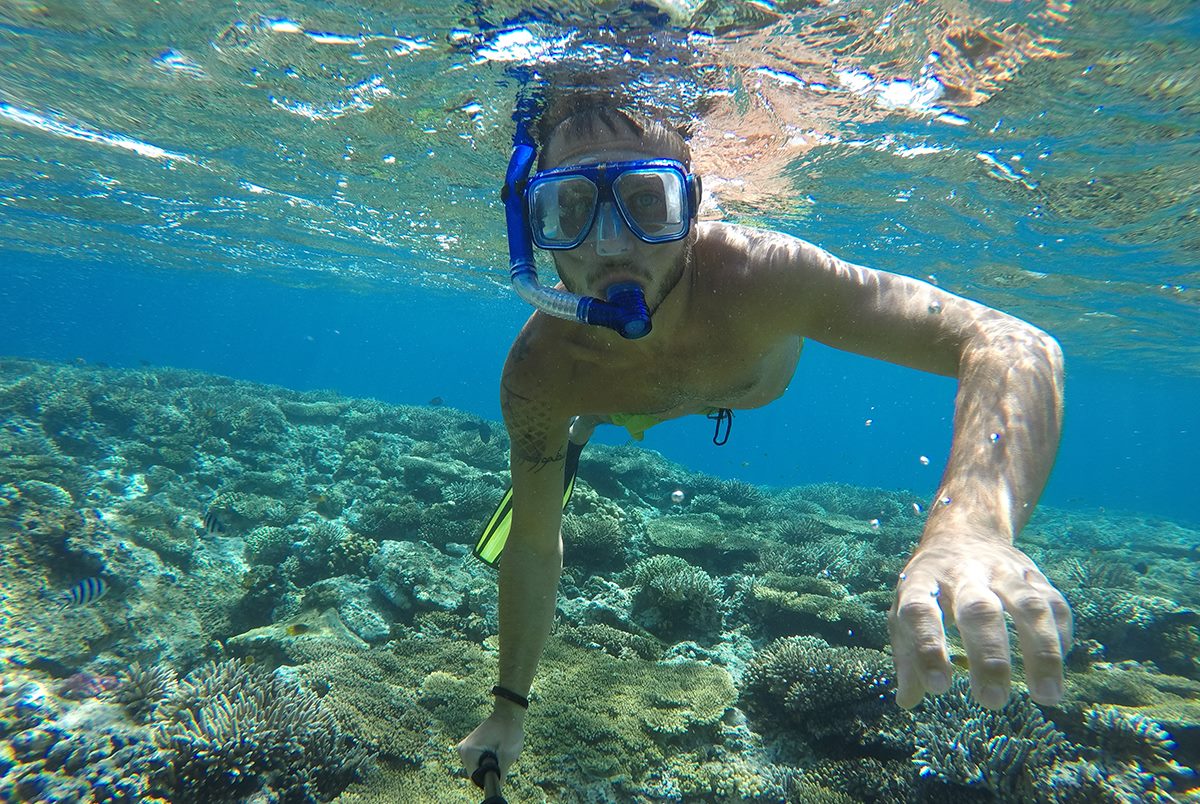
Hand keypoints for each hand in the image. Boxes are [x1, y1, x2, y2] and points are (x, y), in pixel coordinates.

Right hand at [456, 706, 524, 785]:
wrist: (507, 713)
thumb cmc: (509, 731)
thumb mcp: (508, 755)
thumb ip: (500, 774)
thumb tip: (496, 787)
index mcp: (468, 753)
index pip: (476, 779)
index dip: (490, 777)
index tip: (500, 764)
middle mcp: (462, 750)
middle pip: (476, 774)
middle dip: (490, 769)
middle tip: (501, 755)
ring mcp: (464, 748)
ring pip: (477, 768)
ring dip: (489, 764)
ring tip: (498, 750)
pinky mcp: (468, 747)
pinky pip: (477, 761)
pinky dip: (487, 759)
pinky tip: (495, 748)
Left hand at [888, 536, 1072, 710]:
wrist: (962, 531)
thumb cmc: (930, 586)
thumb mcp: (904, 611)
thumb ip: (906, 654)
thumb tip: (907, 700)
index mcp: (922, 581)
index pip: (920, 611)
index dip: (928, 648)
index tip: (938, 688)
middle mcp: (963, 573)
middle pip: (979, 610)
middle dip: (989, 657)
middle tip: (992, 700)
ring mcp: (1002, 571)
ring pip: (1028, 606)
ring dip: (1042, 652)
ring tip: (1047, 696)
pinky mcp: (1033, 574)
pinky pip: (1055, 603)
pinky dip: (1060, 635)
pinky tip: (1059, 667)